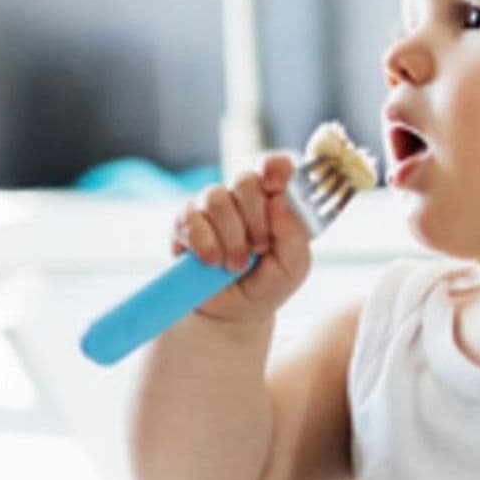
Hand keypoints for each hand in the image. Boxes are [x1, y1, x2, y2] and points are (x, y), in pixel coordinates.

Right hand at [175, 152, 311, 323]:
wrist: (231, 312)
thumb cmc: (267, 284)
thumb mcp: (294, 267)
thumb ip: (295, 234)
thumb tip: (279, 200)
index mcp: (273, 201)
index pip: (275, 166)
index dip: (275, 168)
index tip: (275, 185)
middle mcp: (241, 198)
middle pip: (246, 181)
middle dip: (255, 220)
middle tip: (259, 249)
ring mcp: (210, 207)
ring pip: (217, 199)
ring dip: (231, 239)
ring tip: (235, 265)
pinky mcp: (183, 222)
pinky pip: (191, 220)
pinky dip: (206, 245)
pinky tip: (211, 262)